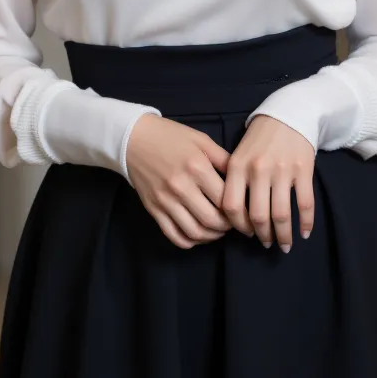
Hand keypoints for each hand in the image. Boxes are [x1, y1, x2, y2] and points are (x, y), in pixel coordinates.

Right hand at [126, 113, 231, 249]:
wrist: (134, 138)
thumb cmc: (171, 136)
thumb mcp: (201, 139)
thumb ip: (223, 158)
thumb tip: (241, 178)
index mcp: (197, 167)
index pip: (225, 199)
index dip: (237, 209)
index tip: (241, 210)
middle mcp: (182, 187)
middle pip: (212, 220)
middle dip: (226, 227)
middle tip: (231, 223)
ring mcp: (166, 200)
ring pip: (194, 232)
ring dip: (210, 237)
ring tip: (216, 230)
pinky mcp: (153, 209)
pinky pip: (174, 235)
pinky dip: (189, 242)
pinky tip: (197, 235)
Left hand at [222, 114, 314, 251]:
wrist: (289, 114)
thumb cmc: (260, 138)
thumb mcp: (239, 154)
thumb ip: (234, 180)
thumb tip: (234, 217)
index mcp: (238, 166)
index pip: (231, 207)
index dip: (238, 226)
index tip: (246, 233)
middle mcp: (258, 169)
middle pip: (258, 216)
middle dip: (263, 236)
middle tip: (266, 243)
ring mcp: (282, 170)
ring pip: (282, 214)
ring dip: (283, 235)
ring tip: (284, 244)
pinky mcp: (303, 170)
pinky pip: (305, 204)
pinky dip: (306, 223)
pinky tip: (304, 233)